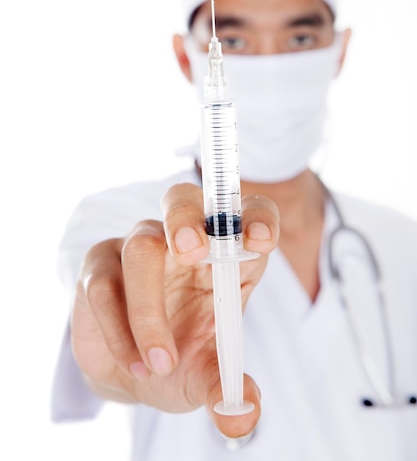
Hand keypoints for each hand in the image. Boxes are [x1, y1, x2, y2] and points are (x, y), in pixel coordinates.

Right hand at [71, 182, 278, 437]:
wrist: (128, 372)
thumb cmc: (179, 361)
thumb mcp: (206, 377)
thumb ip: (227, 391)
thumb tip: (244, 416)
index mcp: (224, 257)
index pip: (246, 215)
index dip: (256, 218)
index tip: (260, 241)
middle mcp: (182, 241)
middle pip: (182, 199)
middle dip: (187, 219)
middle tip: (192, 251)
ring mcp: (138, 247)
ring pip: (141, 248)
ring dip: (149, 309)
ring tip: (160, 363)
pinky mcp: (99, 265)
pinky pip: (104, 284)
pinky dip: (119, 329)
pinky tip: (134, 364)